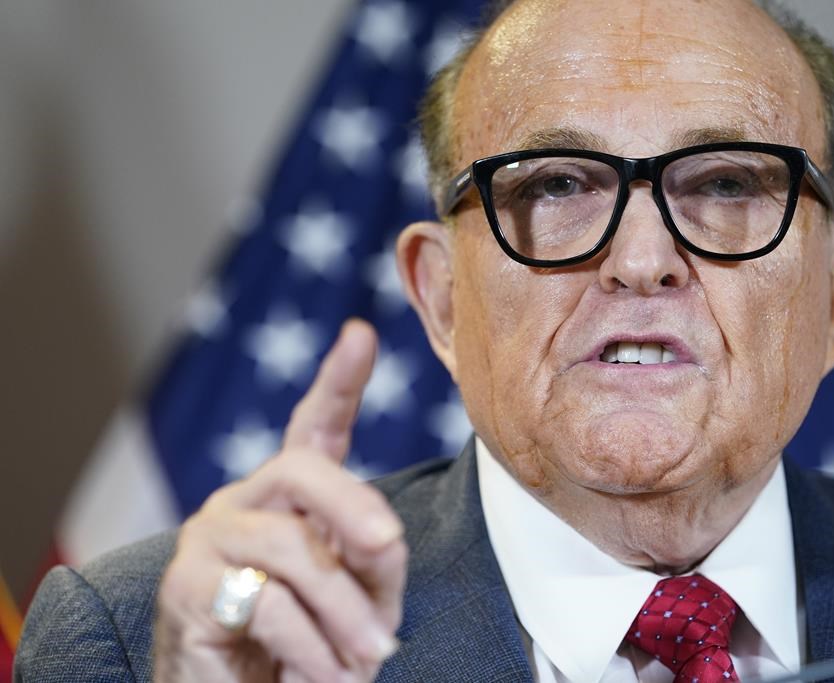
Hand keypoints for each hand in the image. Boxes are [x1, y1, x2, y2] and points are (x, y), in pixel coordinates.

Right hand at [154, 319, 406, 682]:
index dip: (338, 382)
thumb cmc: (310, 647)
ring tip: (371, 655)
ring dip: (343, 611)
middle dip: (353, 507)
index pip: (314, 429)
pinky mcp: (187, 588)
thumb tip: (381, 536)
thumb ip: (373, 558)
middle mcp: (244, 503)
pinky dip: (310, 647)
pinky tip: (325, 673)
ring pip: (291, 549)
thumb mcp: (361, 598)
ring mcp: (210, 539)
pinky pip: (267, 604)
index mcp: (289, 499)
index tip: (360, 335)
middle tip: (387, 547)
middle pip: (301, 468)